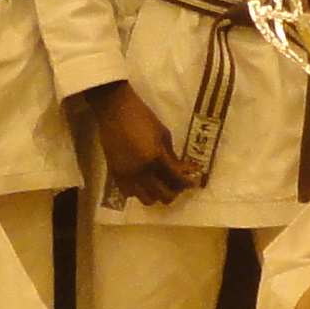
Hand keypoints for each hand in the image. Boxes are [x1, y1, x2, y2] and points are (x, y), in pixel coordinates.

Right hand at [86, 85, 196, 208]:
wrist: (114, 109)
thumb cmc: (142, 116)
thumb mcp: (163, 134)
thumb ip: (173, 156)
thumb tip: (182, 171)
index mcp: (155, 158)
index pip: (176, 179)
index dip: (188, 182)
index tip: (195, 180)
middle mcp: (141, 172)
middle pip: (163, 195)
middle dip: (175, 191)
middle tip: (179, 183)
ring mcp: (126, 175)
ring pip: (146, 199)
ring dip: (157, 194)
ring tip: (162, 184)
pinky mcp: (115, 174)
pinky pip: (129, 193)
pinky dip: (140, 191)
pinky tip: (145, 181)